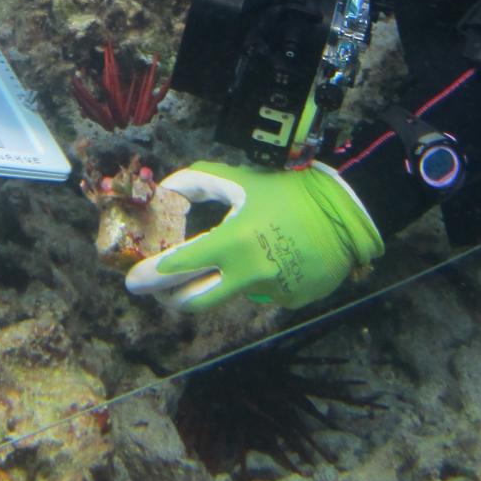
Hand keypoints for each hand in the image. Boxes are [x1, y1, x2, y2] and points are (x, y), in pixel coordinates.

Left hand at [126, 159, 382, 313]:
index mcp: (233, 242)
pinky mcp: (290, 301)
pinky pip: (260, 295)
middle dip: (171, 297)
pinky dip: (255, 280)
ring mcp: (271, 292)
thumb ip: (197, 181)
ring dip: (222, 281)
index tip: (132, 280)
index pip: (179, 267)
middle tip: (162, 288)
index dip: (150, 276)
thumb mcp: (241, 179)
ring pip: (230, 295)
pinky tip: (271, 257)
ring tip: (238, 253)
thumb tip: (165, 189)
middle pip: (195, 302)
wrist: (348, 212)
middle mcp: (249, 275)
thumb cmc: (290, 191)